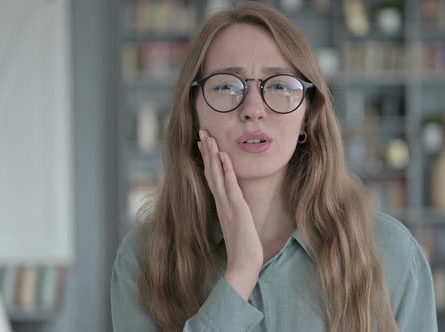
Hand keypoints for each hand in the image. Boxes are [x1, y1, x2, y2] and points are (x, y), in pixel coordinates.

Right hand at [197, 130, 262, 299]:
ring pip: (217, 175)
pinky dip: (226, 170)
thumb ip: (235, 213)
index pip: (212, 178)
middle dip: (206, 151)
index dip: (208, 159)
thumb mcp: (238, 224)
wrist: (243, 265)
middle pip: (210, 172)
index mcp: (221, 205)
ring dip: (212, 155)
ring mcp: (227, 205)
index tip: (204, 144)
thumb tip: (236, 205)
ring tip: (208, 137)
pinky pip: (230, 185)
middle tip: (201, 132)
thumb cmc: (243, 248)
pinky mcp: (237, 209)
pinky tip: (223, 156)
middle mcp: (221, 203)